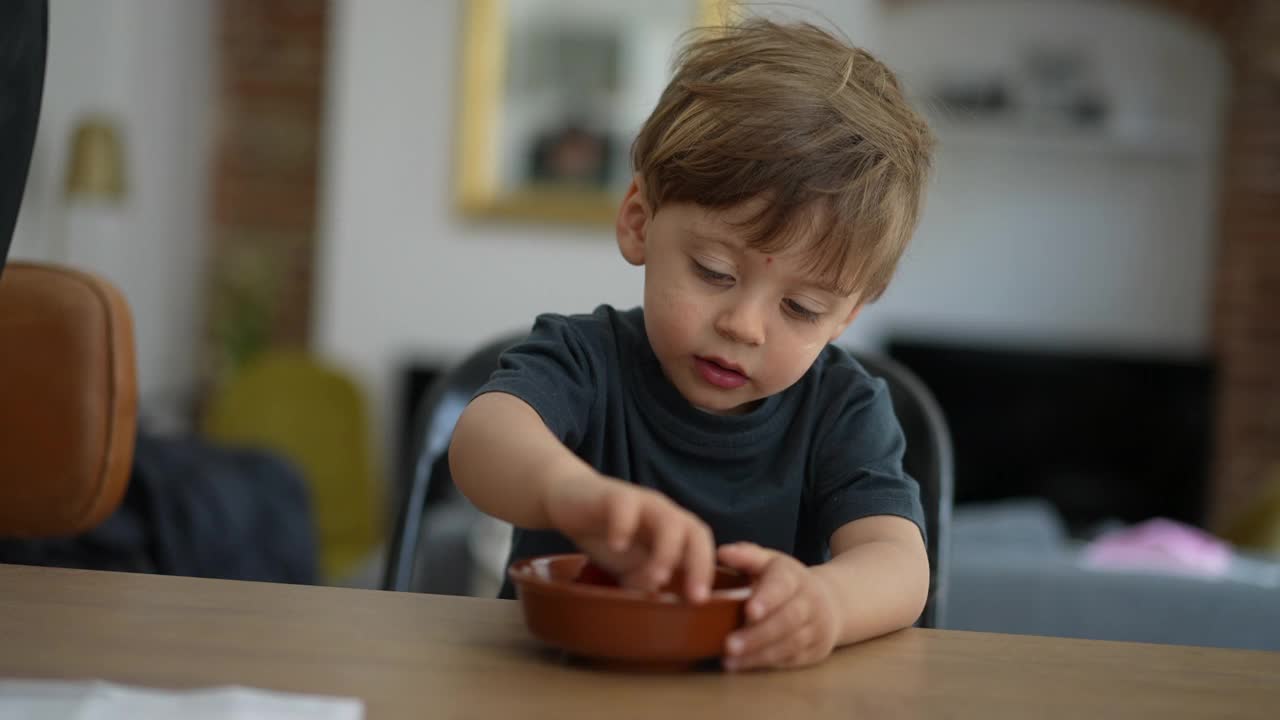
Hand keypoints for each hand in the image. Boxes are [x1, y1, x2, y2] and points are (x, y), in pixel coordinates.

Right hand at [544, 473, 715, 601]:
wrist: (569, 501)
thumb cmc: (608, 537)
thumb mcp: (630, 570)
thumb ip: (646, 586)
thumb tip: (661, 615)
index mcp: (674, 532)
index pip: (702, 547)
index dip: (706, 572)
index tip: (699, 601)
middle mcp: (664, 515)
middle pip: (696, 531)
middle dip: (699, 564)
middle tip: (693, 596)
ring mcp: (642, 503)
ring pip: (669, 520)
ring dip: (667, 551)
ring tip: (655, 579)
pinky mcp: (614, 495)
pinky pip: (626, 506)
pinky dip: (624, 526)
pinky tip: (616, 546)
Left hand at [717, 542, 840, 670]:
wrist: (831, 601)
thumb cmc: (785, 580)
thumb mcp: (769, 562)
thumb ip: (746, 556)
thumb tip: (721, 552)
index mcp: (794, 576)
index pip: (782, 586)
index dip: (767, 599)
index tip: (749, 610)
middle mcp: (810, 601)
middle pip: (787, 620)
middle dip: (758, 634)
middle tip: (729, 645)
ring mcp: (816, 627)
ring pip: (790, 644)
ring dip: (759, 654)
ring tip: (729, 660)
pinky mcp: (816, 650)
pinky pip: (791, 660)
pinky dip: (766, 664)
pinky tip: (742, 665)